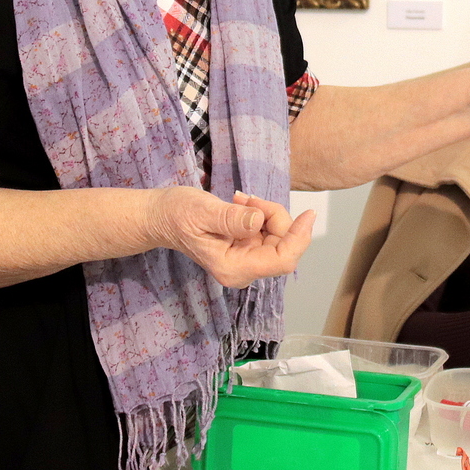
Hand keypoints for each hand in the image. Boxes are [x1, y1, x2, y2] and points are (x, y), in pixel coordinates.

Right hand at [151, 187, 313, 288]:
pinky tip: (240, 205)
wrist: (161, 217)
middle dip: (274, 216)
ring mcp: (247, 260)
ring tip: (238, 201)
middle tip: (246, 199)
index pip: (281, 260)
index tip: (308, 214)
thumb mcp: (202, 212)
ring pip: (279, 237)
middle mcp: (244, 270)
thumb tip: (259, 221)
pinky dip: (261, 214)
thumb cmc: (176, 215)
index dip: (299, 239)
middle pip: (283, 245)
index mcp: (234, 269)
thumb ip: (231, 219)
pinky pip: (269, 231)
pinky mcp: (247, 249)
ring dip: (267, 213)